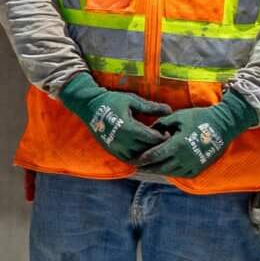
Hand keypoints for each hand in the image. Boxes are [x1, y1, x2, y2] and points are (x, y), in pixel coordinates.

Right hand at [55, 72, 169, 162]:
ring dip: (148, 153)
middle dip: (158, 145)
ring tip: (154, 145)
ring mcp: (116, 148)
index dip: (163, 137)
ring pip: (139, 157)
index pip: (153, 139)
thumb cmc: (112, 101)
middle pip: (148, 149)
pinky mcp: (112, 151)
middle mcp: (123, 142)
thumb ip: (151, 107)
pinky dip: (138, 157)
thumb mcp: (132, 101)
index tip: (168, 132)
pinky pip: (129, 159)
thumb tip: (170, 110)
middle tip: (165, 140)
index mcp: (129, 128)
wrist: (89, 106)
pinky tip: (143, 150)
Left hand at [135, 95, 259, 179]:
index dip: (141, 159)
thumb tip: (148, 132)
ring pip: (170, 172)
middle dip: (146, 168)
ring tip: (148, 167)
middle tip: (136, 166)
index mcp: (177, 145)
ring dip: (158, 170)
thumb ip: (160, 125)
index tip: (132, 159)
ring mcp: (192, 164)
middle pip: (159, 168)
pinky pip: (181, 174)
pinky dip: (171, 171)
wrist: (223, 125)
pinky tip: (165, 167)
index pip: (153, 156)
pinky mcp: (199, 168)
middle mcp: (184, 158)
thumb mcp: (176, 117)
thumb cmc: (198, 117)